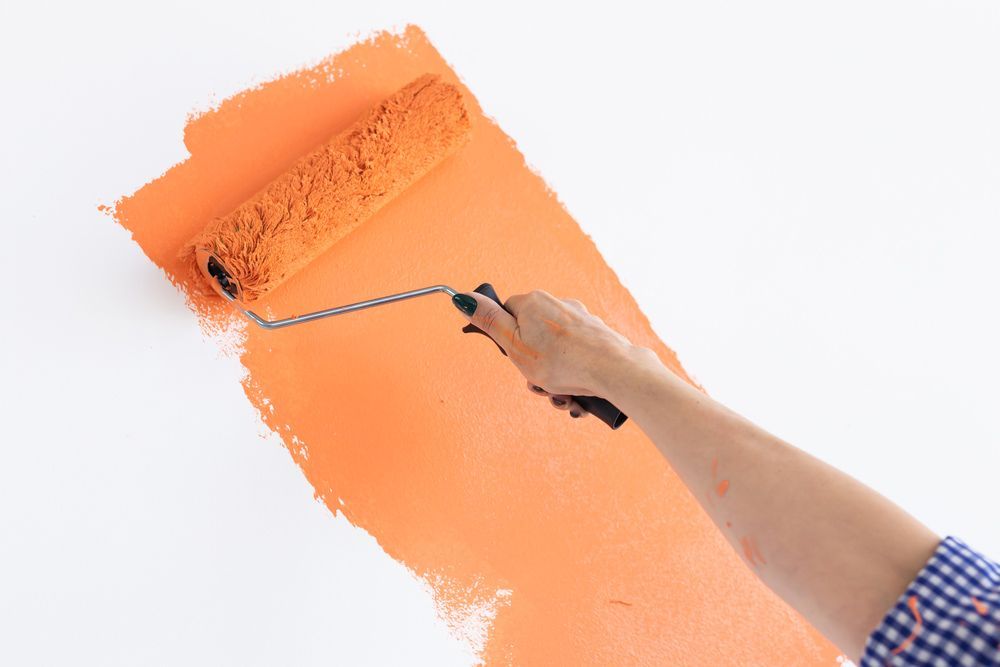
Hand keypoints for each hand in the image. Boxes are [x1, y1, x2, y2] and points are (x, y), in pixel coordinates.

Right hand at [451, 289, 645, 418]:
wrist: (614, 371)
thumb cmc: (563, 362)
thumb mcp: (514, 346)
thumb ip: (488, 321)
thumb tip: (463, 298)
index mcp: (534, 302)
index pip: (507, 316)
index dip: (508, 342)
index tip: (516, 359)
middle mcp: (558, 305)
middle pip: (532, 337)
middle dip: (533, 368)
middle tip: (540, 385)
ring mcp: (581, 320)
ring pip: (555, 353)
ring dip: (554, 380)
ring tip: (563, 397)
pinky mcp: (597, 336)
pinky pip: (576, 358)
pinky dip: (575, 378)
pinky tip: (580, 395)